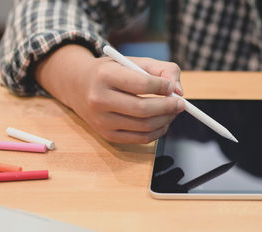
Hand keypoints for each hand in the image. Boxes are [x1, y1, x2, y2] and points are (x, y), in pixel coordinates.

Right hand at [36, 44, 184, 142]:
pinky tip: (163, 122)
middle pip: (142, 109)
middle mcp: (99, 99)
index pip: (140, 83)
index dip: (162, 86)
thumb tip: (179, 91)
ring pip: (144, 126)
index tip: (172, 87)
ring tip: (173, 111)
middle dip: (168, 107)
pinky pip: (140, 138)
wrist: (79, 86)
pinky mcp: (107, 135)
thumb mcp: (134, 62)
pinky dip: (158, 132)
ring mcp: (101, 120)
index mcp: (105, 75)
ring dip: (166, 120)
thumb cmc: (113, 72)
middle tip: (181, 103)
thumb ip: (162, 70)